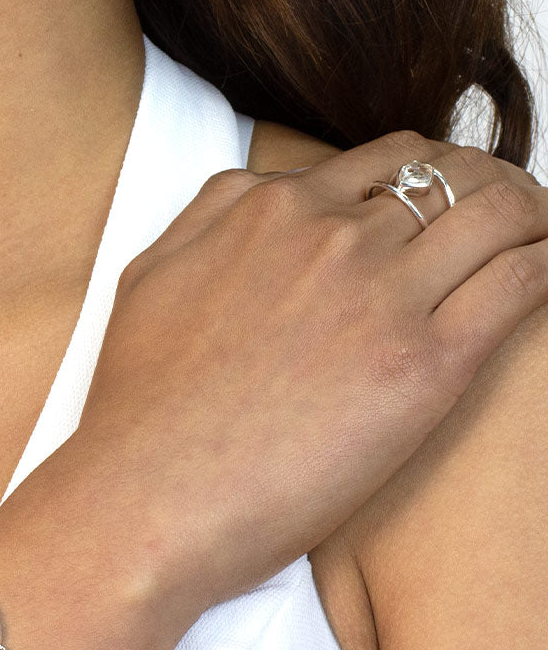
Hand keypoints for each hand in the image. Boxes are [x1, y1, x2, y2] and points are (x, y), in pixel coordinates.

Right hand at [49, 129, 547, 625]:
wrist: (149, 491)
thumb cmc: (142, 401)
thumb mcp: (151, 271)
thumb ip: (210, 212)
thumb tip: (265, 189)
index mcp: (269, 209)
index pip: (385, 158)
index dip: (432, 170)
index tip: (450, 195)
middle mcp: (331, 235)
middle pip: (451, 178)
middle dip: (493, 185)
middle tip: (515, 210)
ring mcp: (380, 294)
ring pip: (499, 215)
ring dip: (534, 215)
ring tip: (544, 236)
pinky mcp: (424, 365)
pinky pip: (520, 284)